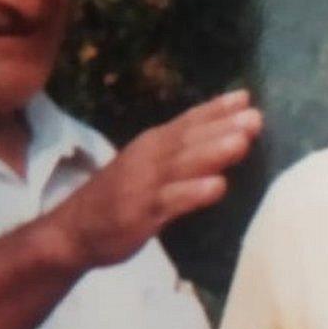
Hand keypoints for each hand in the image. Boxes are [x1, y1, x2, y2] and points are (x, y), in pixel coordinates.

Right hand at [51, 90, 261, 267]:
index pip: (188, 122)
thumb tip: (224, 139)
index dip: (216, 109)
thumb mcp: (148, 167)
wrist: (71, 231)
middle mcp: (149, 158)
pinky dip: (194, 193)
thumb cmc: (119, 197)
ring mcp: (144, 185)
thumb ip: (182, 155)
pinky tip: (218, 186)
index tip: (246, 97)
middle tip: (256, 117)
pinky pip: (171, 201)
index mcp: (153, 144)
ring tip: (243, 141)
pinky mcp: (140, 213)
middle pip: (190, 138)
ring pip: (182, 165)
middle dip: (223, 126)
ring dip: (213, 151)